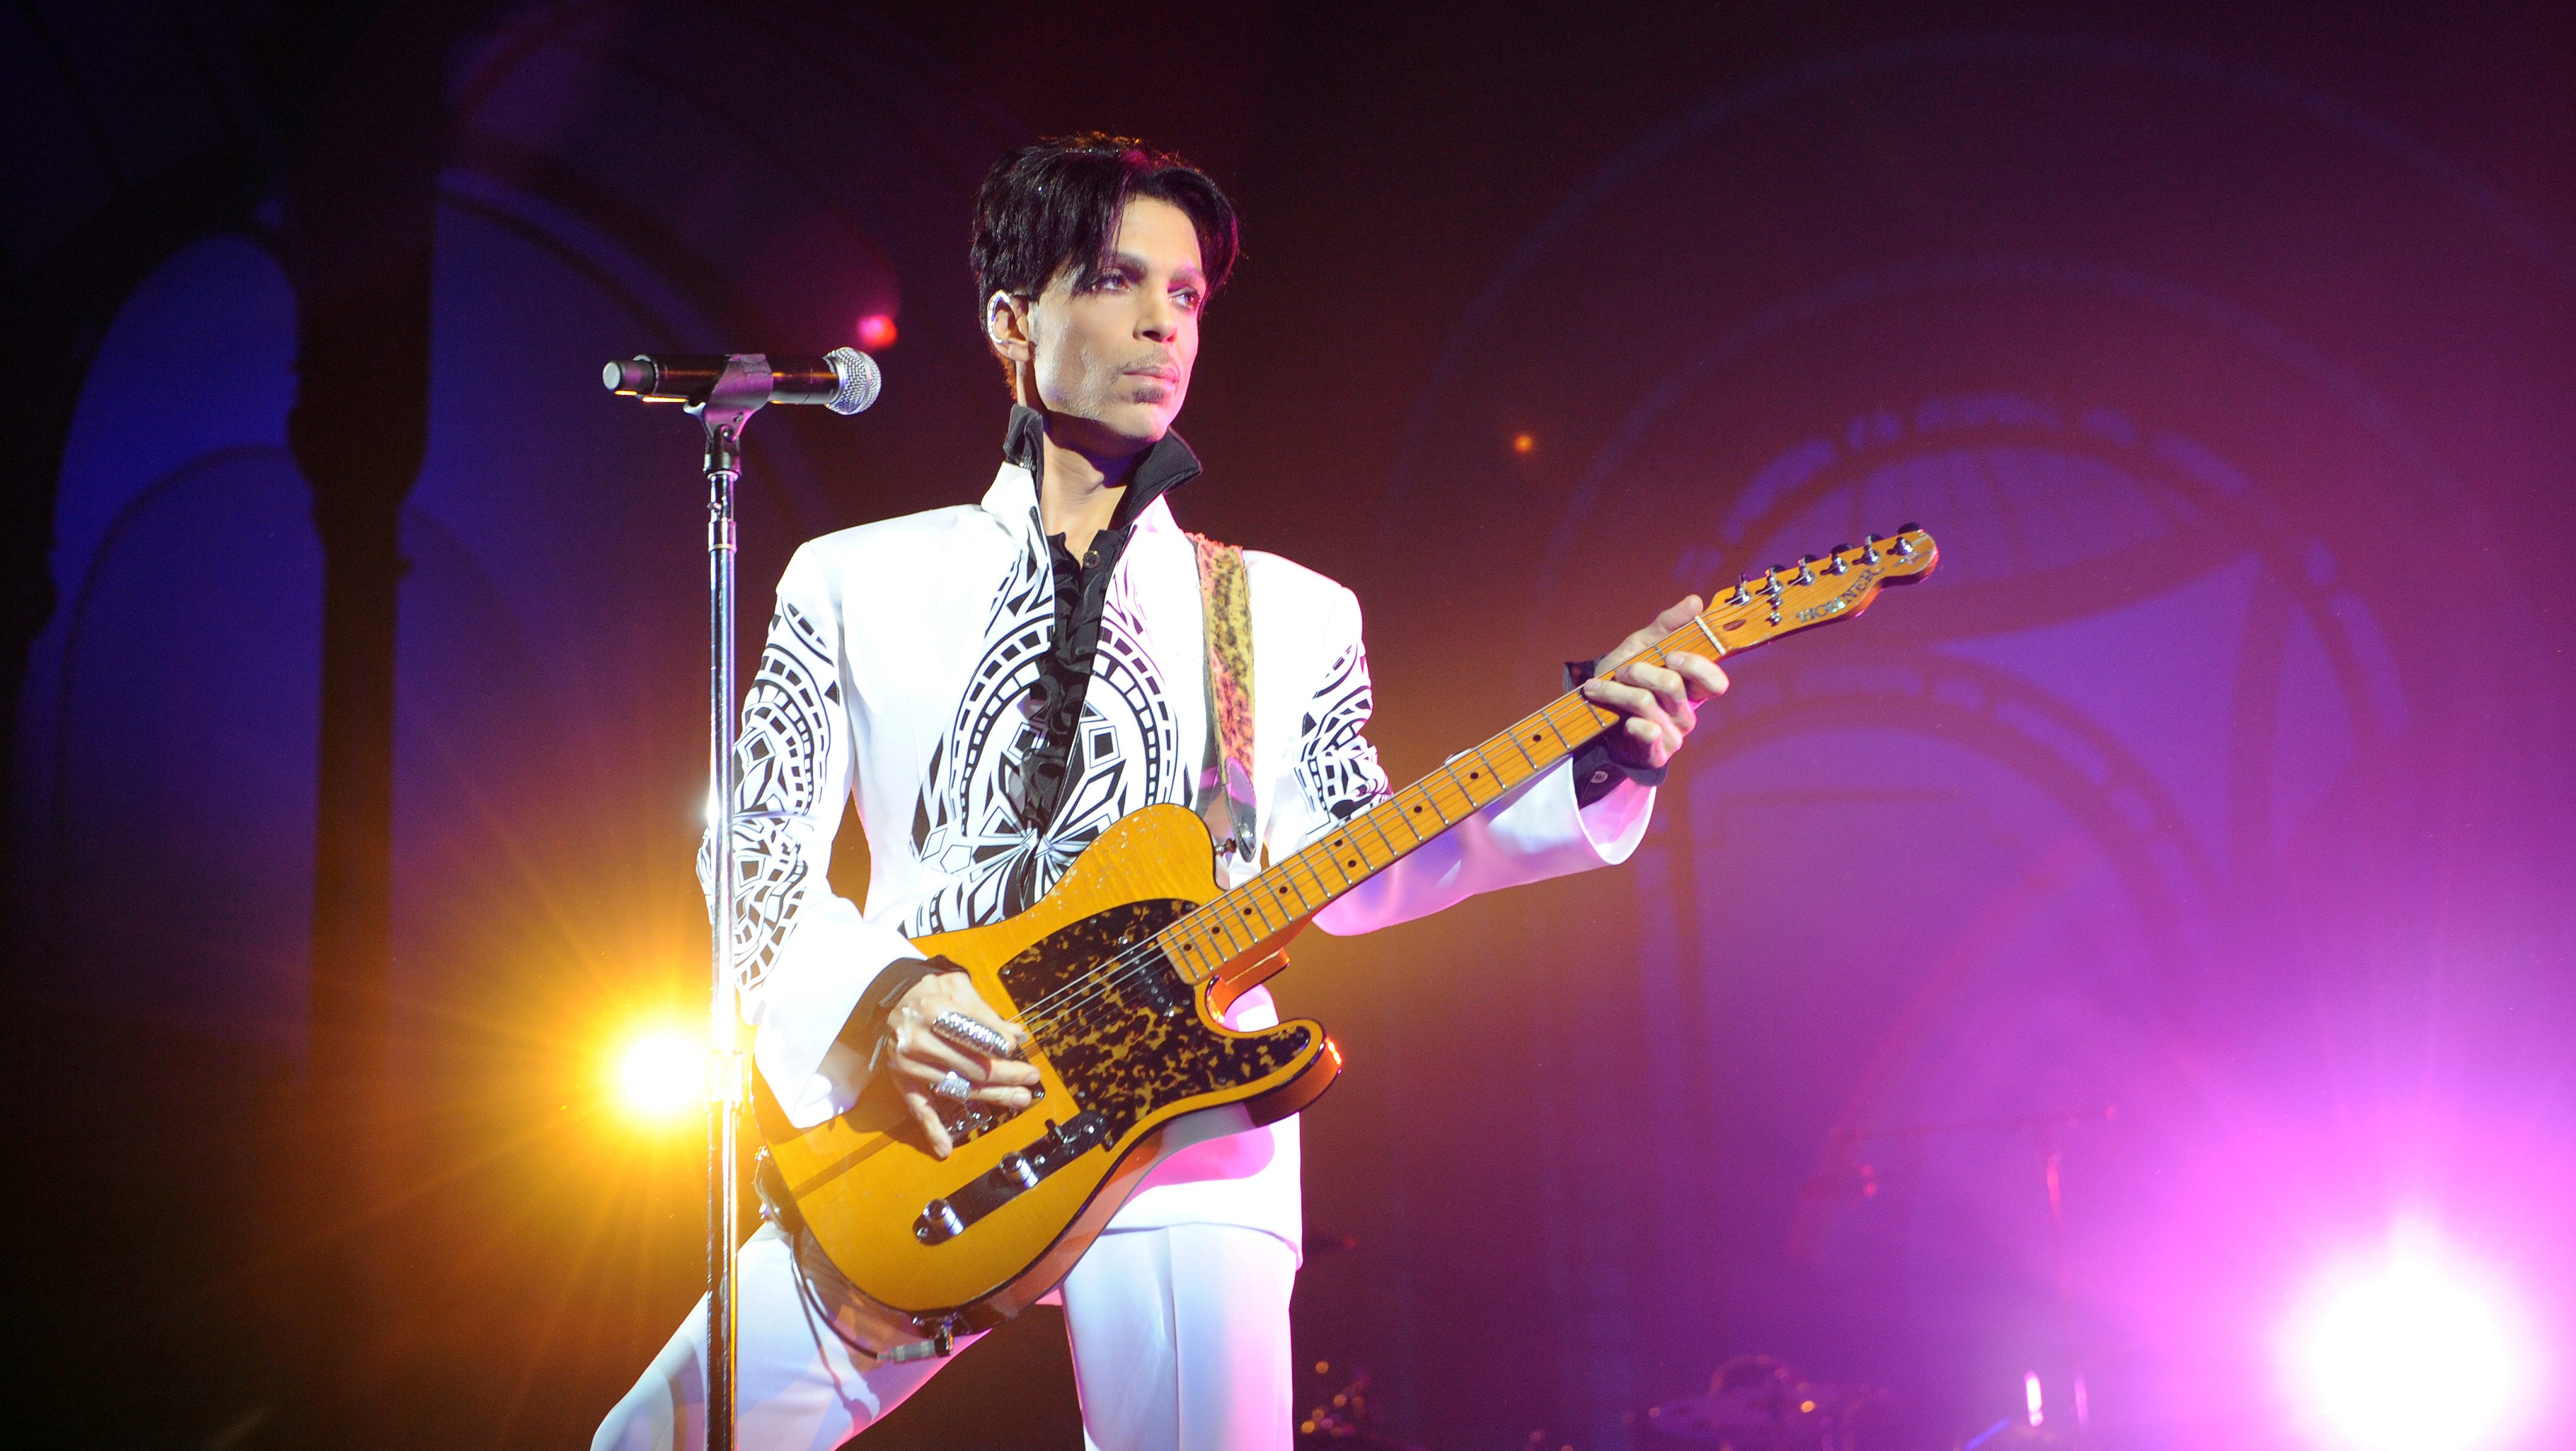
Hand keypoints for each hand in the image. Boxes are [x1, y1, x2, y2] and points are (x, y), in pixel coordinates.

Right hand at [882, 972, 1040, 1158]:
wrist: (887, 1000)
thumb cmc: (928, 991)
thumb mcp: (955, 986)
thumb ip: (984, 1010)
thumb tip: (1015, 1034)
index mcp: (932, 1011)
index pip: (972, 1033)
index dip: (997, 1044)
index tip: (1016, 1049)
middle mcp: (918, 1041)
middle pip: (970, 1065)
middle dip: (1006, 1074)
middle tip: (1031, 1078)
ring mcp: (909, 1065)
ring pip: (957, 1087)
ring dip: (991, 1096)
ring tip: (1020, 1099)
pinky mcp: (903, 1081)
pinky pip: (918, 1108)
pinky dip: (931, 1129)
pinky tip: (945, 1149)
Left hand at [1579, 596, 1730, 769]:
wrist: (1594, 720)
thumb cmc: (1625, 682)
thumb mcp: (1641, 647)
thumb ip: (1667, 626)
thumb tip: (1696, 602)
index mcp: (1691, 688)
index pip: (1716, 682)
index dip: (1696, 666)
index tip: (1670, 655)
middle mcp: (1688, 712)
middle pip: (1673, 685)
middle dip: (1639, 670)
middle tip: (1622, 669)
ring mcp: (1673, 735)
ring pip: (1647, 703)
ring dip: (1616, 691)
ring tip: (1599, 688)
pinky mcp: (1656, 753)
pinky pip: (1646, 731)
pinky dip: (1627, 720)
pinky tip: (1619, 719)